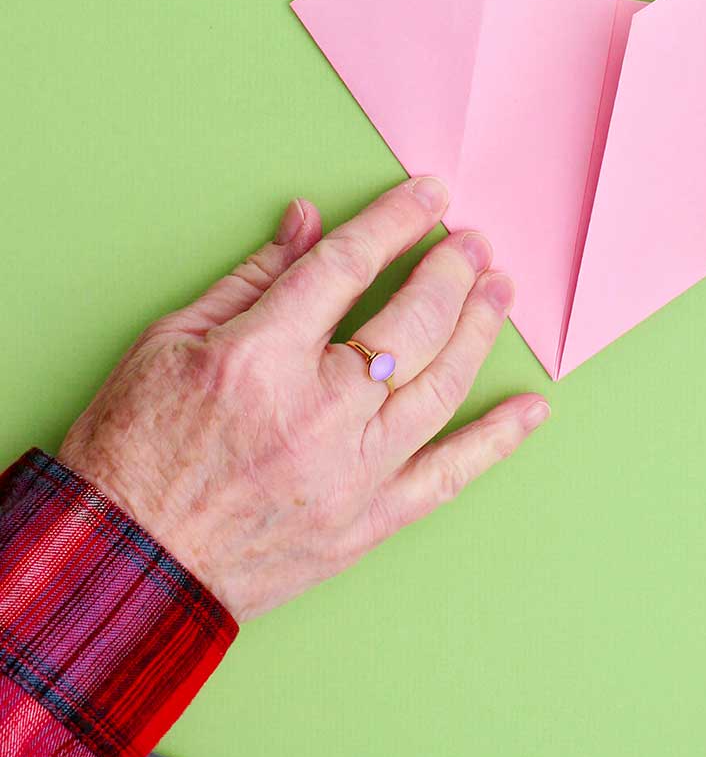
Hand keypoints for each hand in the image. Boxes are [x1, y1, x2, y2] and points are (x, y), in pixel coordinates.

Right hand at [57, 179, 548, 619]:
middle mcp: (316, 412)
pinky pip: (447, 478)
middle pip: (411, 322)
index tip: (430, 194)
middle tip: (471, 242)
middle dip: (450, 270)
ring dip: (478, 331)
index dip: (396, 221)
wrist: (123, 562)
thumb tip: (310, 220)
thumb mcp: (170, 340)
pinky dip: (495, 441)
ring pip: (440, 387)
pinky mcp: (363, 526)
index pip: (350, 266)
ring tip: (499, 291)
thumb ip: (253, 278)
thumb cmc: (132, 447)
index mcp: (259, 356)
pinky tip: (531, 408)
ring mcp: (348, 474)